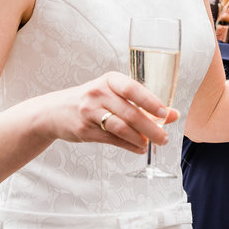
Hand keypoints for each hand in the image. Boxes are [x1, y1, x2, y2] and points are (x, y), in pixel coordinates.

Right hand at [49, 72, 175, 154]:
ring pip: (120, 127)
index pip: (132, 88)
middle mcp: (98, 93)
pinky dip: (128, 145)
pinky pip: (111, 139)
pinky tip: (138, 148)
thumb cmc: (92, 100)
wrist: (55, 111)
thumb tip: (173, 115)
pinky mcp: (84, 130)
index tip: (165, 113)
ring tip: (150, 144)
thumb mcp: (113, 95)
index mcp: (109, 80)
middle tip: (164, 138)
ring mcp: (89, 112)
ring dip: (139, 138)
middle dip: (150, 127)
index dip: (150, 101)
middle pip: (129, 112)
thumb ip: (142, 103)